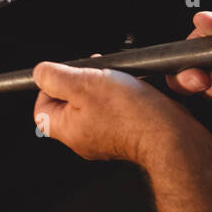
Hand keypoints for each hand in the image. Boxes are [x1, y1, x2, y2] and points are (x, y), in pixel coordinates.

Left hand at [32, 62, 199, 167]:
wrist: (172, 135)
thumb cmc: (132, 115)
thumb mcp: (84, 83)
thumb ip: (55, 77)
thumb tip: (39, 73)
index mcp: (68, 130)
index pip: (42, 107)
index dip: (51, 85)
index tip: (66, 73)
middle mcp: (84, 138)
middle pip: (69, 103)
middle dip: (81, 81)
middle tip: (96, 73)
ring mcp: (106, 137)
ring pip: (94, 103)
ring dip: (104, 85)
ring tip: (117, 80)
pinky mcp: (127, 134)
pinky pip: (116, 109)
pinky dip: (123, 95)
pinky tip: (133, 89)